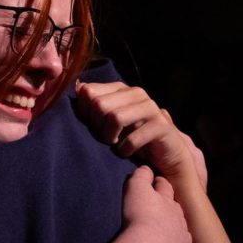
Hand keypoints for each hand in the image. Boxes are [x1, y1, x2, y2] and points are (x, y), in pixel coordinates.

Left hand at [75, 80, 204, 185]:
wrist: (164, 155)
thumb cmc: (131, 137)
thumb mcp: (108, 120)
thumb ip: (94, 104)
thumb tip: (78, 87)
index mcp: (121, 89)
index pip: (89, 92)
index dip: (85, 113)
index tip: (92, 126)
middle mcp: (136, 93)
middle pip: (99, 105)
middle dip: (97, 127)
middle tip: (105, 138)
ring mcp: (150, 107)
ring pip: (115, 118)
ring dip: (109, 137)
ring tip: (114, 144)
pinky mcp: (161, 125)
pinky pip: (132, 139)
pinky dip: (124, 150)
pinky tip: (127, 152)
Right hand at [121, 165, 196, 242]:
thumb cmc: (140, 216)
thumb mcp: (135, 189)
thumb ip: (141, 176)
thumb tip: (146, 168)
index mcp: (168, 202)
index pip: (165, 188)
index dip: (159, 185)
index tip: (154, 184)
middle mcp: (180, 221)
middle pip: (177, 212)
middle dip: (171, 210)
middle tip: (160, 213)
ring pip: (185, 236)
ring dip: (178, 236)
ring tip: (169, 240)